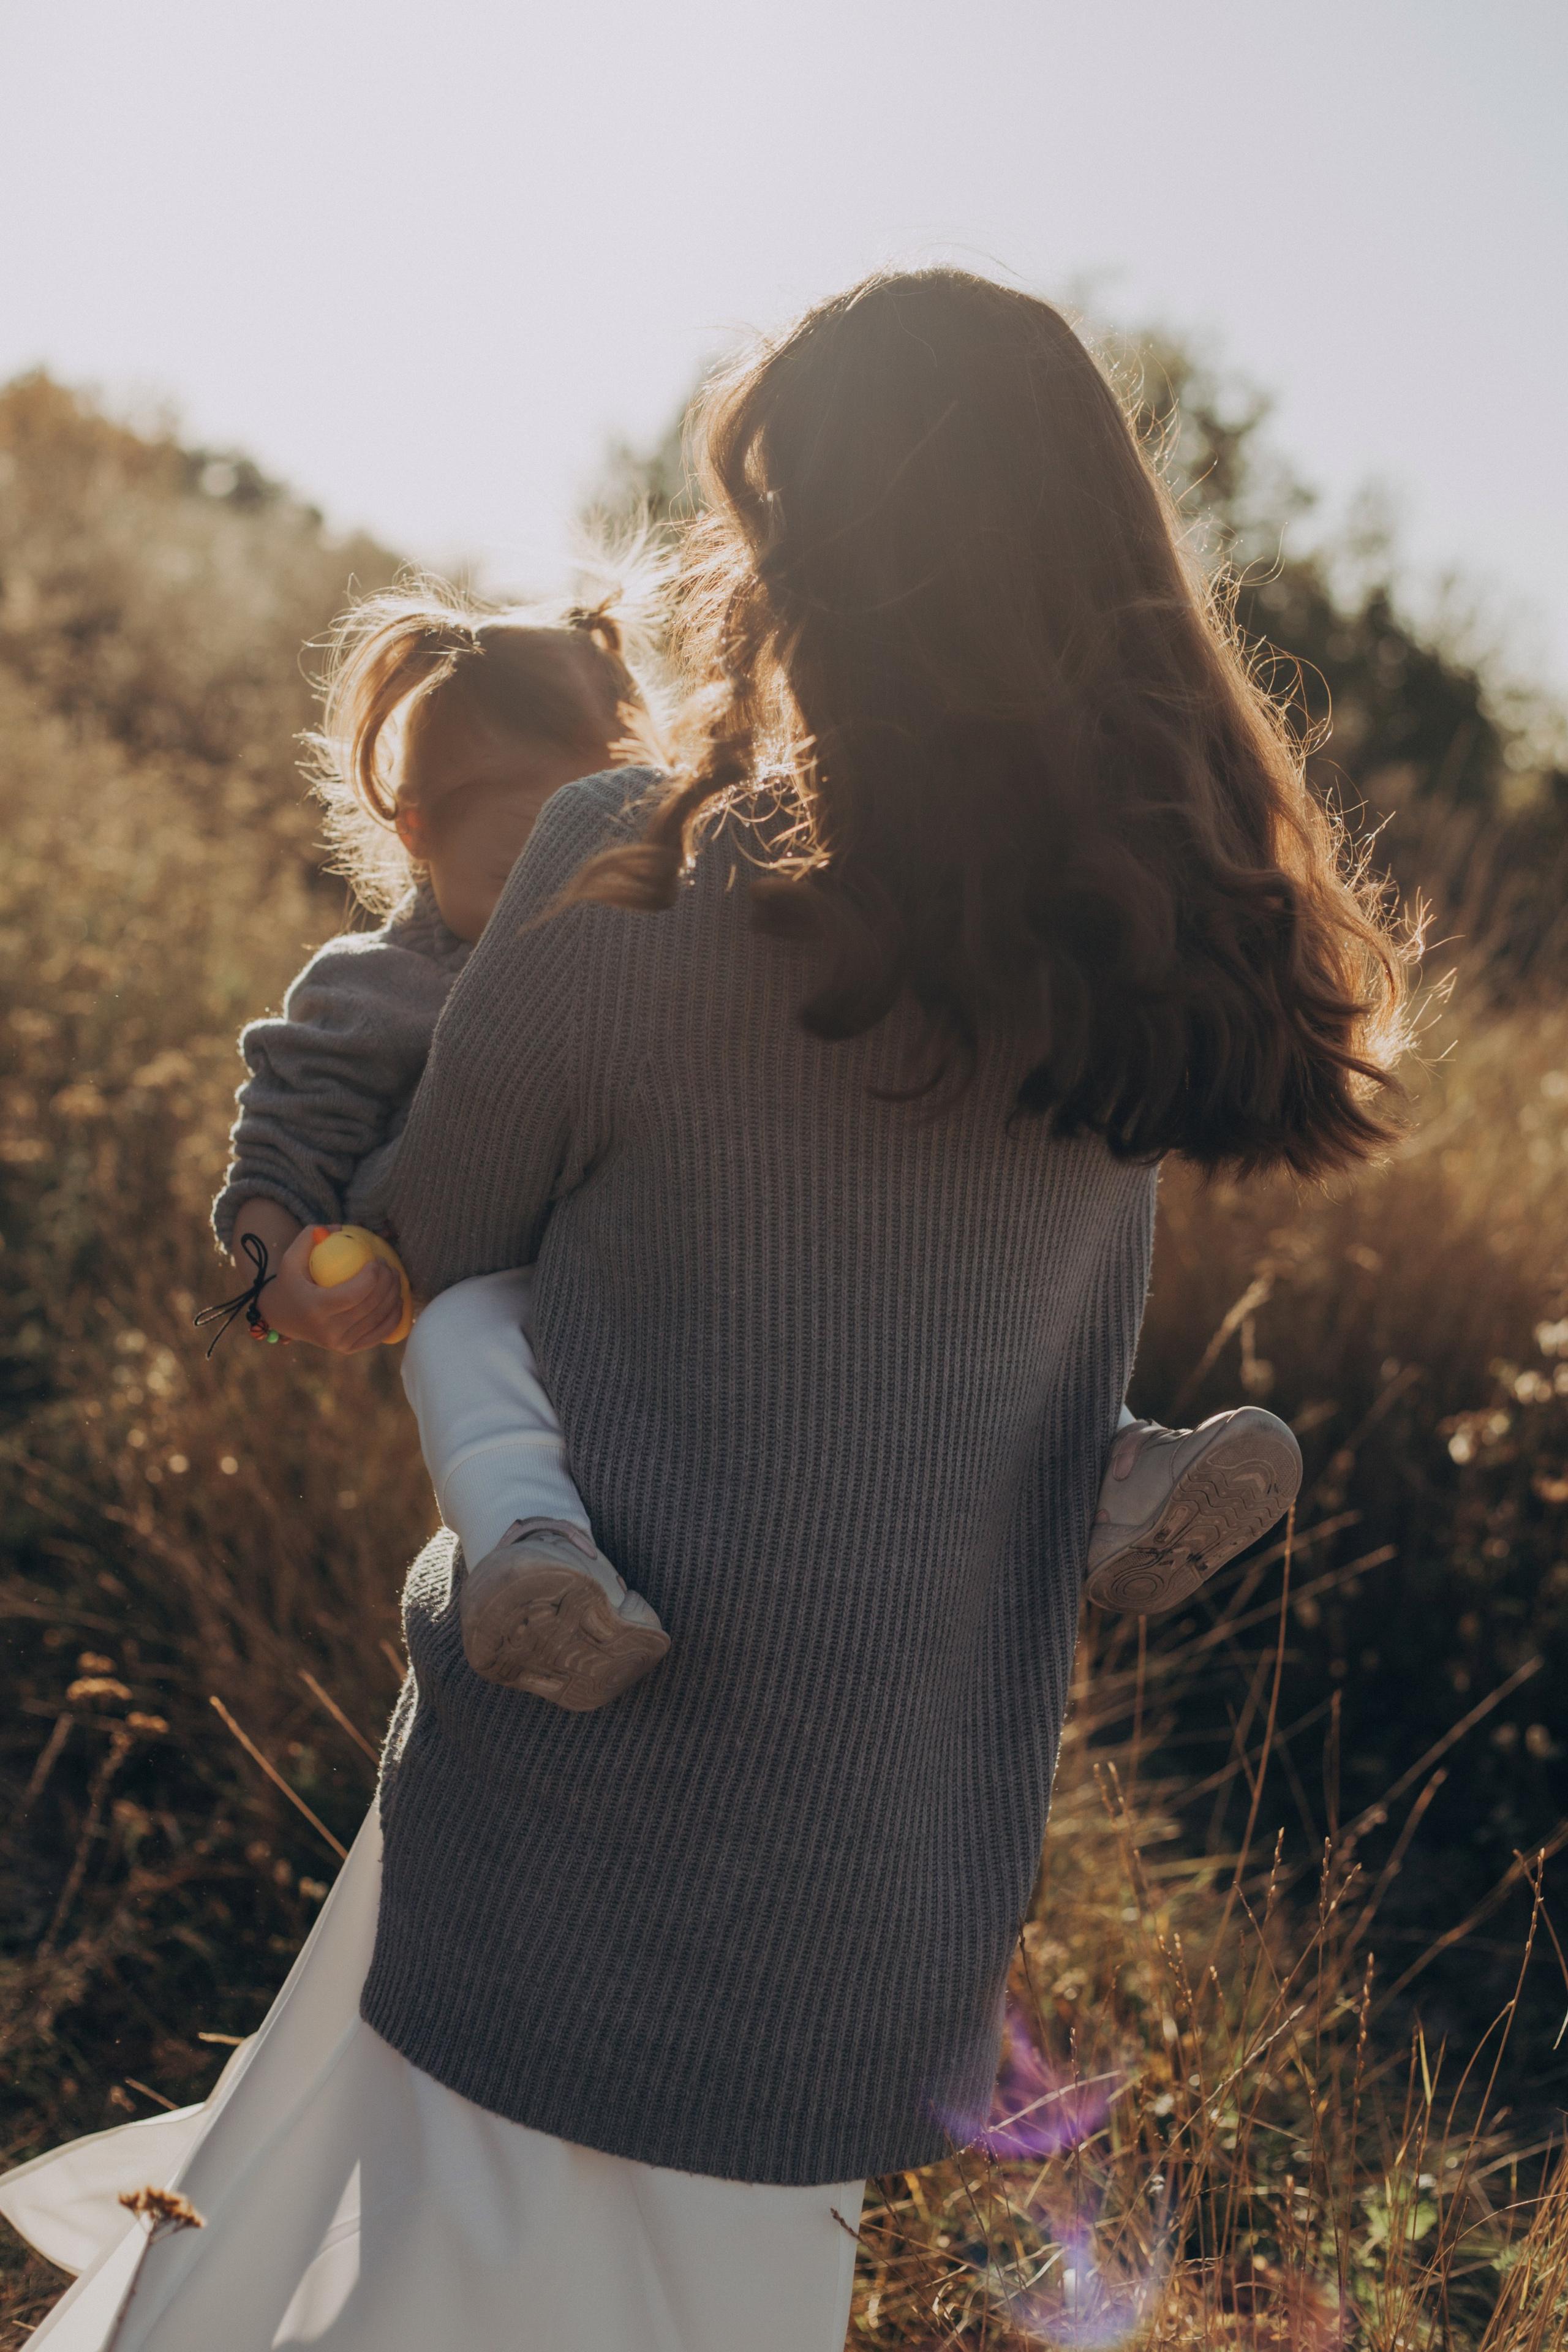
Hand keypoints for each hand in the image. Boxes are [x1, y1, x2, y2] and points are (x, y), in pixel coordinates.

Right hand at [261, 1223, 405, 1352]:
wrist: (282, 1318)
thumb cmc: (290, 1283)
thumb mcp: (291, 1258)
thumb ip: (309, 1236)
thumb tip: (338, 1227)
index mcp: (316, 1309)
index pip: (355, 1294)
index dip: (373, 1277)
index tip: (376, 1261)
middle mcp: (329, 1331)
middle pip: (371, 1306)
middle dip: (388, 1283)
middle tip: (389, 1267)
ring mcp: (340, 1344)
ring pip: (379, 1319)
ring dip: (394, 1296)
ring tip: (395, 1278)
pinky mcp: (348, 1349)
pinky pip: (379, 1334)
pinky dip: (393, 1318)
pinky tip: (398, 1301)